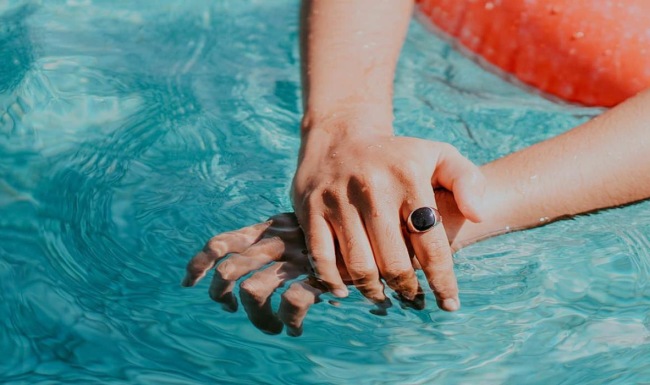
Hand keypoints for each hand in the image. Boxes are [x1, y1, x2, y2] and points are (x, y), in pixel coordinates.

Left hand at [182, 213, 338, 335]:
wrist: (371, 235)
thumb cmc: (331, 235)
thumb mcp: (297, 226)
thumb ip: (270, 238)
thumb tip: (235, 264)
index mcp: (268, 228)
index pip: (221, 243)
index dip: (198, 264)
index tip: (188, 283)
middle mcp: (277, 242)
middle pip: (228, 271)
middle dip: (220, 296)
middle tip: (232, 308)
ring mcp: (296, 260)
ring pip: (253, 293)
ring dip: (258, 319)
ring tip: (271, 327)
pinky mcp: (317, 277)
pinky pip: (290, 305)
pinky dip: (288, 322)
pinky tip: (296, 329)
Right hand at [292, 123, 484, 310]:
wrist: (340, 136)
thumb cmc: (396, 156)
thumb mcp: (438, 155)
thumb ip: (467, 181)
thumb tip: (478, 216)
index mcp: (408, 177)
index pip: (430, 242)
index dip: (442, 280)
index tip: (449, 304)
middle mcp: (372, 189)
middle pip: (393, 262)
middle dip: (407, 288)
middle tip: (412, 298)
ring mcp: (338, 200)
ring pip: (359, 265)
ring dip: (373, 291)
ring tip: (383, 296)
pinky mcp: (311, 209)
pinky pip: (322, 257)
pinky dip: (333, 281)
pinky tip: (345, 290)